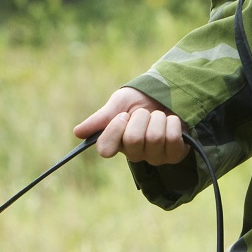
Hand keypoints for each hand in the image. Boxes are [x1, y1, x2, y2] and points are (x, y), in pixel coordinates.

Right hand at [73, 87, 187, 164]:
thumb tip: (77, 132)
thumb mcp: (118, 104)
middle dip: (141, 117)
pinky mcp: (174, 155)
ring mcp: (154, 157)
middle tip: (144, 113)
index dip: (115, 130)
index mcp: (115, 143)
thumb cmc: (140, 100)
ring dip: (158, 118)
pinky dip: (172, 123)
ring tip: (158, 116)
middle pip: (133, 140)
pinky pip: (172, 139)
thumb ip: (101, 119)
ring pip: (154, 138)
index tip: (123, 115)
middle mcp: (134, 154)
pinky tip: (171, 122)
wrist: (167, 94)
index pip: (105, 150)